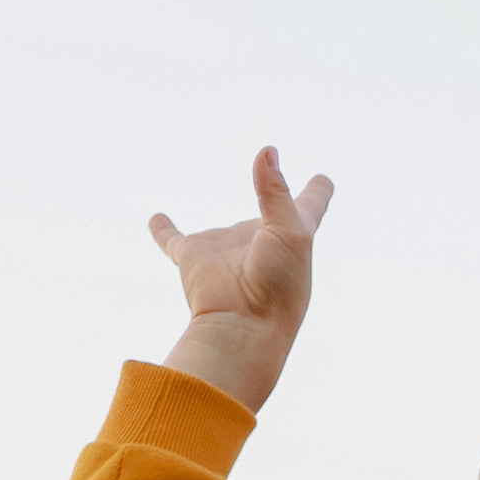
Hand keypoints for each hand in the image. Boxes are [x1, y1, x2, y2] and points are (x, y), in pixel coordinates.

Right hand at [149, 146, 334, 409]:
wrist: (242, 329)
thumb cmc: (277, 286)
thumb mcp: (288, 231)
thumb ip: (275, 190)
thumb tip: (267, 151)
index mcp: (292, 236)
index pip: (311, 205)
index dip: (318, 192)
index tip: (323, 180)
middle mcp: (261, 243)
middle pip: (268, 219)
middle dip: (274, 210)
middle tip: (275, 192)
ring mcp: (227, 251)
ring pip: (222, 234)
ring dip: (222, 235)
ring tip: (224, 241)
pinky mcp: (195, 259)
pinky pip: (172, 240)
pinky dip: (163, 229)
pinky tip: (156, 219)